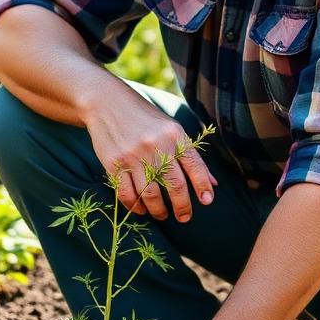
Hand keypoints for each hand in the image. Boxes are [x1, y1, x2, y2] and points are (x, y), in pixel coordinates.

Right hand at [81, 85, 216, 222]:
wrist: (107, 102)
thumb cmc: (144, 118)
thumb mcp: (171, 129)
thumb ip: (190, 155)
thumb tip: (213, 184)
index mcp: (174, 135)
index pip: (195, 166)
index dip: (203, 186)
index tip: (206, 201)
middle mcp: (156, 146)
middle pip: (175, 185)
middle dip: (182, 207)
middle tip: (184, 217)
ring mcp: (133, 156)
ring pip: (151, 194)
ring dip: (158, 210)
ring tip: (162, 214)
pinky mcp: (114, 163)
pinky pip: (127, 193)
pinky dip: (135, 206)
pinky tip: (141, 209)